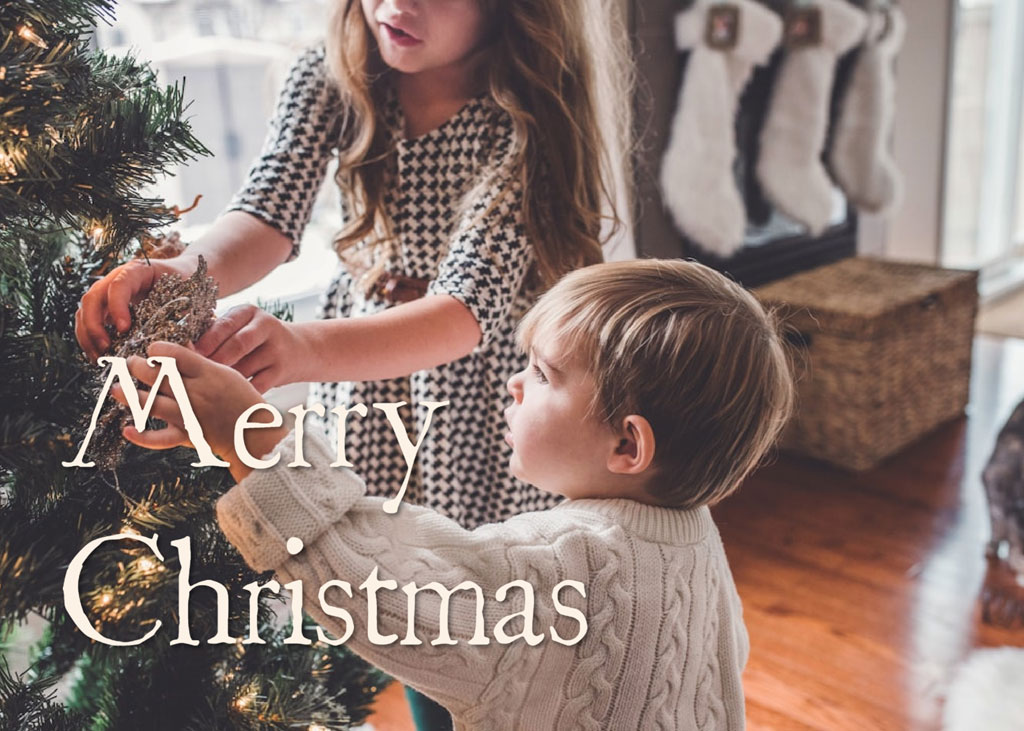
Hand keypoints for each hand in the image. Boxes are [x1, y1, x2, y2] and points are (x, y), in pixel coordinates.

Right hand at [75, 257, 198, 361]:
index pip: (119, 285)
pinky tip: (98, 356)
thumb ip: (185, 317)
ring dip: (88, 335)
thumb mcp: (188, 295)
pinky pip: (87, 321)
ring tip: (100, 357)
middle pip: (93, 297)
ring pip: (85, 310)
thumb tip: (188, 349)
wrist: (181, 275)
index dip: (117, 307)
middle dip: (94, 324)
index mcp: (138, 271)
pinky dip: (89, 339)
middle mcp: (116, 279)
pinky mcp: (105, 307)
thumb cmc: (185, 285)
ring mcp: (108, 292)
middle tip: (106, 347)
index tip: (124, 329)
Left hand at [111, 341, 286, 480]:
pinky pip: (160, 439)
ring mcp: (190, 414)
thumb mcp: (227, 374)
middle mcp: (196, 392)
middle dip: (137, 366)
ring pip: (151, 402)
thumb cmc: (243, 400)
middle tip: (130, 363)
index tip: (151, 348)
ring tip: (116, 388)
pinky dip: (141, 437)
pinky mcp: (187, 435)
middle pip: (157, 375)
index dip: (158, 348)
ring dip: (129, 395)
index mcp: (208, 373)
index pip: (175, 354)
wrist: (255, 433)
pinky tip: (127, 430)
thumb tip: (179, 350)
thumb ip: (202, 364)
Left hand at [195, 305, 305, 392]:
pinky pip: (256, 385)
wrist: (301, 350)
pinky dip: (240, 393)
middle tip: (195, 374)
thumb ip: (217, 333)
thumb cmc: (257, 340)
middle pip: (237, 345)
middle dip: (215, 361)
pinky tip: (226, 398)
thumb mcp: (242, 326)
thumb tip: (184, 350)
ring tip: (205, 389)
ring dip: (224, 381)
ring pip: (245, 368)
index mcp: (249, 312)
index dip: (206, 341)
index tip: (189, 355)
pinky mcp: (282, 371)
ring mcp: (277, 349)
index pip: (226, 325)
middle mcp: (266, 327)